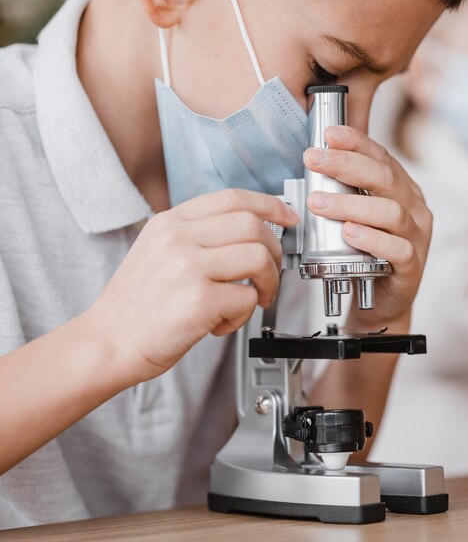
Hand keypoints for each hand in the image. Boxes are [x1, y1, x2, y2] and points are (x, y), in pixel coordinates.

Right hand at [87, 189, 299, 385]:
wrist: (107, 343)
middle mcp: (178, 238)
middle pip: (253, 225)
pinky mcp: (198, 300)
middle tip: (269, 274)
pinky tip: (222, 322)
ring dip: (268, 283)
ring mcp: (188, 267)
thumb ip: (197, 236)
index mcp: (170, 223)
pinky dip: (244, 314)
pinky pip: (248, 298)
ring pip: (259, 258)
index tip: (287, 217)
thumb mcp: (157, 251)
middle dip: (274, 251)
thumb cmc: (136, 305)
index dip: (270, 205)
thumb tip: (250, 232)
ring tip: (252, 300)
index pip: (232, 198)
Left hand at [303, 125, 432, 331]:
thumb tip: (310, 162)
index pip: (381, 157)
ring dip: (351, 205)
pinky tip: (349, 233)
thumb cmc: (364, 253)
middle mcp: (414, 207)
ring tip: (319, 203)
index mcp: (401, 189)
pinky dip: (372, 239)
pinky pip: (397, 249)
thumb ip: (342, 191)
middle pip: (385, 178)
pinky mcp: (412, 265)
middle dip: (346, 165)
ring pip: (391, 212)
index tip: (329, 134)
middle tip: (313, 160)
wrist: (380, 301)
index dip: (356, 142)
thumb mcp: (354, 216)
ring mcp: (417, 236)